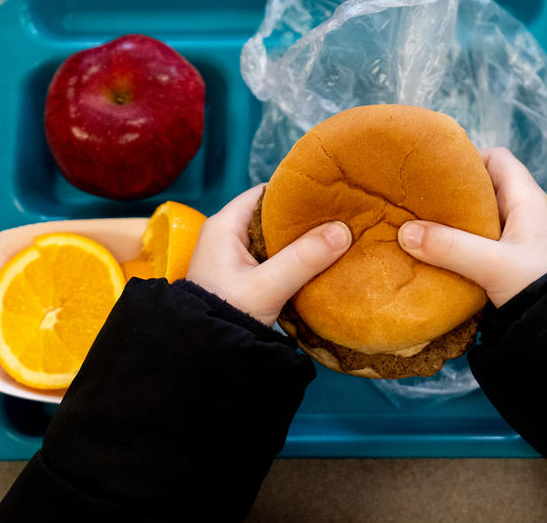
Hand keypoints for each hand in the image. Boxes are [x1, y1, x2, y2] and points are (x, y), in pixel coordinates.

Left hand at [186, 184, 351, 325]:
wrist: (204, 354)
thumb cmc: (226, 314)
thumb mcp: (267, 287)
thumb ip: (303, 258)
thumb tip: (342, 231)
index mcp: (224, 226)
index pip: (265, 193)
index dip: (296, 192)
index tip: (328, 196)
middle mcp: (226, 235)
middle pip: (272, 215)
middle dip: (303, 217)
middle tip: (338, 217)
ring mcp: (234, 257)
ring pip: (275, 237)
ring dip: (300, 240)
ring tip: (334, 237)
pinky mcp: (242, 276)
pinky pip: (273, 257)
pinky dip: (293, 257)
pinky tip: (317, 261)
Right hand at [397, 147, 546, 307]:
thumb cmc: (540, 286)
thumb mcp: (491, 266)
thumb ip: (449, 248)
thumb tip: (405, 232)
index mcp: (528, 199)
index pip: (497, 159)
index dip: (468, 159)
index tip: (437, 176)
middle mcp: (530, 212)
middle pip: (488, 187)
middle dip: (456, 194)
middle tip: (424, 205)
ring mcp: (528, 238)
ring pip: (487, 217)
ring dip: (461, 223)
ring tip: (428, 231)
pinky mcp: (523, 261)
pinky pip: (490, 241)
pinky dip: (469, 244)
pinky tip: (448, 257)